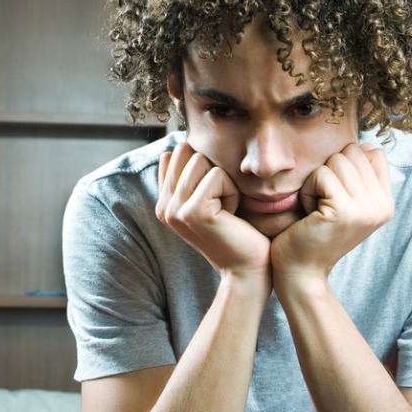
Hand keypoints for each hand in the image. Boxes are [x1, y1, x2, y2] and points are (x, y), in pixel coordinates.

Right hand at [157, 142, 271, 278]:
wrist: (247, 269)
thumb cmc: (237, 232)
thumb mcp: (209, 199)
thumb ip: (190, 175)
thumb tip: (184, 142)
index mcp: (163, 202)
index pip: (175, 153)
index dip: (202, 166)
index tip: (213, 197)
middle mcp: (163, 206)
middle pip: (187, 151)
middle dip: (213, 170)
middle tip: (222, 203)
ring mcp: (174, 209)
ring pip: (201, 160)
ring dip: (223, 181)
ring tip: (226, 209)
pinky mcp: (192, 212)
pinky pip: (217, 175)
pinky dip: (232, 191)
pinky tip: (231, 215)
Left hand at [271, 143, 393, 285]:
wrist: (301, 271)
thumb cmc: (315, 232)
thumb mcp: (346, 203)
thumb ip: (359, 176)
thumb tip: (366, 145)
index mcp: (386, 203)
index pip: (375, 154)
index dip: (348, 164)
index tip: (336, 193)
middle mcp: (382, 206)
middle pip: (353, 152)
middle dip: (329, 171)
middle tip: (323, 202)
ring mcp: (365, 208)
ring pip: (336, 161)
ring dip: (316, 181)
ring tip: (316, 208)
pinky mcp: (343, 210)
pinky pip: (321, 175)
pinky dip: (307, 190)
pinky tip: (309, 213)